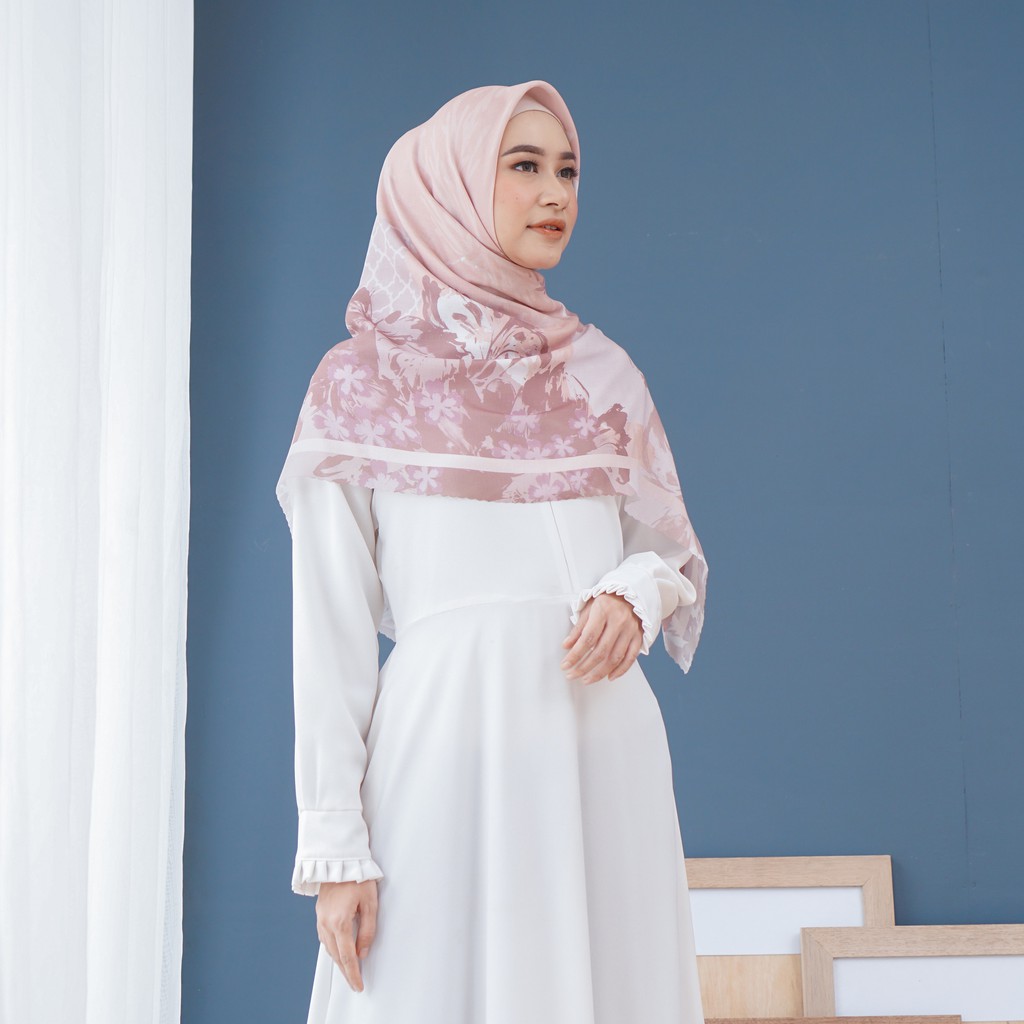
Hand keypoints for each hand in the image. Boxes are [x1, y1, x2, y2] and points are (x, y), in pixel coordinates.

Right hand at [315, 878, 377, 992]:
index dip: (353, 973)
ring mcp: (320, 919)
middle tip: (355, 983)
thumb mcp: (370, 903)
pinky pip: (324, 938)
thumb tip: (363, 952)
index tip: (359, 986)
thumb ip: (368, 930)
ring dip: (338, 960)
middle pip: (336, 956)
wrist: (340, 860)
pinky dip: (332, 948)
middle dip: (346, 971)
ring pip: (328, 948)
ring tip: (349, 970)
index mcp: (340, 922)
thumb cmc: (358, 878)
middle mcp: (326, 924)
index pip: (347, 957)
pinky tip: (338, 950)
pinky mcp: (319, 914)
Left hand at [560, 591, 643, 683]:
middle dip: (584, 667)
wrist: (629, 593)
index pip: (587, 638)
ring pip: (615, 658)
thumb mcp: (589, 608)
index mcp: (603, 611)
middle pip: (600, 651)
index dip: (575, 654)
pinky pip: (630, 658)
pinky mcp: (639, 637)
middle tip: (572, 675)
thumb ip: (578, 628)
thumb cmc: (607, 601)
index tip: (565, 665)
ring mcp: (630, 631)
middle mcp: (618, 622)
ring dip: (599, 673)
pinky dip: (620, 670)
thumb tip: (566, 646)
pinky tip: (609, 676)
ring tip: (586, 679)